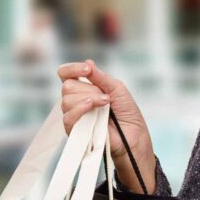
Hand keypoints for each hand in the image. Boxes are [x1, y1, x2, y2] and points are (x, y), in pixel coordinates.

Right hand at [57, 59, 155, 193]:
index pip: (66, 74)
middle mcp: (76, 100)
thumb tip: (88, 63)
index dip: (72, 68)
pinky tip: (92, 107)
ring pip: (66, 100)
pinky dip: (80, 109)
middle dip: (88, 88)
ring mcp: (74, 116)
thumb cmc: (127, 114)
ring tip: (105, 105)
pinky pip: (68, 117)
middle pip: (67, 85)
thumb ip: (101, 77)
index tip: (87, 69)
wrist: (133, 137)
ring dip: (89, 98)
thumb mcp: (117, 89)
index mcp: (84, 88)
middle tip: (106, 97)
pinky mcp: (74, 131)